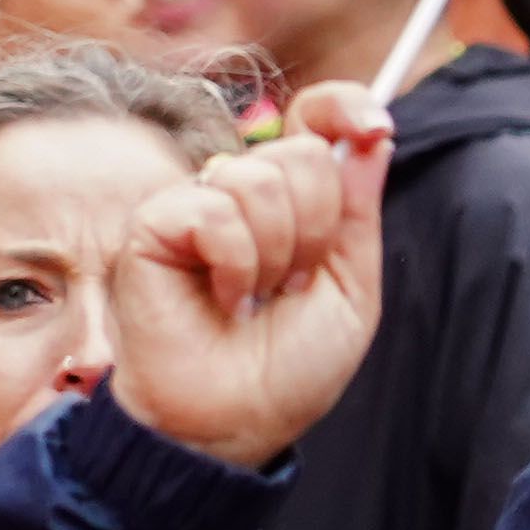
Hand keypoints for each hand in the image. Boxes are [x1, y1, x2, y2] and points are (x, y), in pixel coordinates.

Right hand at [103, 81, 390, 470]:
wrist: (235, 423)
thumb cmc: (287, 368)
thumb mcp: (350, 289)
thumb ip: (358, 211)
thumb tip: (373, 134)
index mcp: (289, 201)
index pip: (314, 117)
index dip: (343, 107)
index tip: (375, 128)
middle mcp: (239, 191)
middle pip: (301, 154)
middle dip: (315, 231)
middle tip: (291, 286)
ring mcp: (194, 203)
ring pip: (261, 179)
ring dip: (275, 255)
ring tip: (253, 300)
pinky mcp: (154, 224)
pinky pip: (215, 211)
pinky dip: (234, 264)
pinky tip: (221, 299)